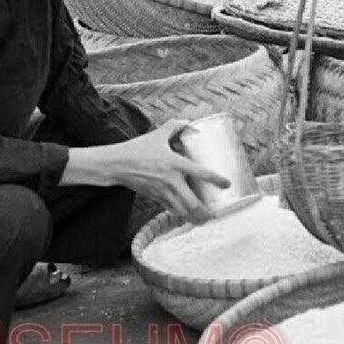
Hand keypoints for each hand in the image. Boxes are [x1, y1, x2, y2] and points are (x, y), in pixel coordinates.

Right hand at [113, 119, 230, 222]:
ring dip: (194, 217)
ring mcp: (162, 191)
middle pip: (192, 202)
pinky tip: (186, 217)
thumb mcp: (157, 135)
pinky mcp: (154, 197)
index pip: (201, 173)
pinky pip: (170, 209)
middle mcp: (171, 180)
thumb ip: (174, 126)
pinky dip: (180, 214)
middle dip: (205, 212)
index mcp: (175, 163)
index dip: (216, 179)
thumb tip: (189, 123)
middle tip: (215, 215)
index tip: (227, 184)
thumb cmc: (137, 149)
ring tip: (203, 221)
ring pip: (182, 210)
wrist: (116, 165)